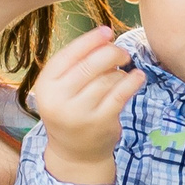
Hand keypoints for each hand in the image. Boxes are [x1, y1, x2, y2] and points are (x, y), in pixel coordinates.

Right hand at [29, 28, 142, 183]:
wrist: (75, 153)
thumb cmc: (70, 111)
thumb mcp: (61, 89)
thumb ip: (75, 64)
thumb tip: (105, 36)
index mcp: (45, 85)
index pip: (68, 54)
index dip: (90, 40)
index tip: (107, 31)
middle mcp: (59, 99)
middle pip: (91, 63)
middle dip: (111, 52)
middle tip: (122, 53)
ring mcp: (80, 112)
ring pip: (108, 78)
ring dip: (120, 71)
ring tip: (123, 73)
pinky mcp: (101, 122)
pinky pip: (121, 94)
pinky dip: (132, 82)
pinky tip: (138, 76)